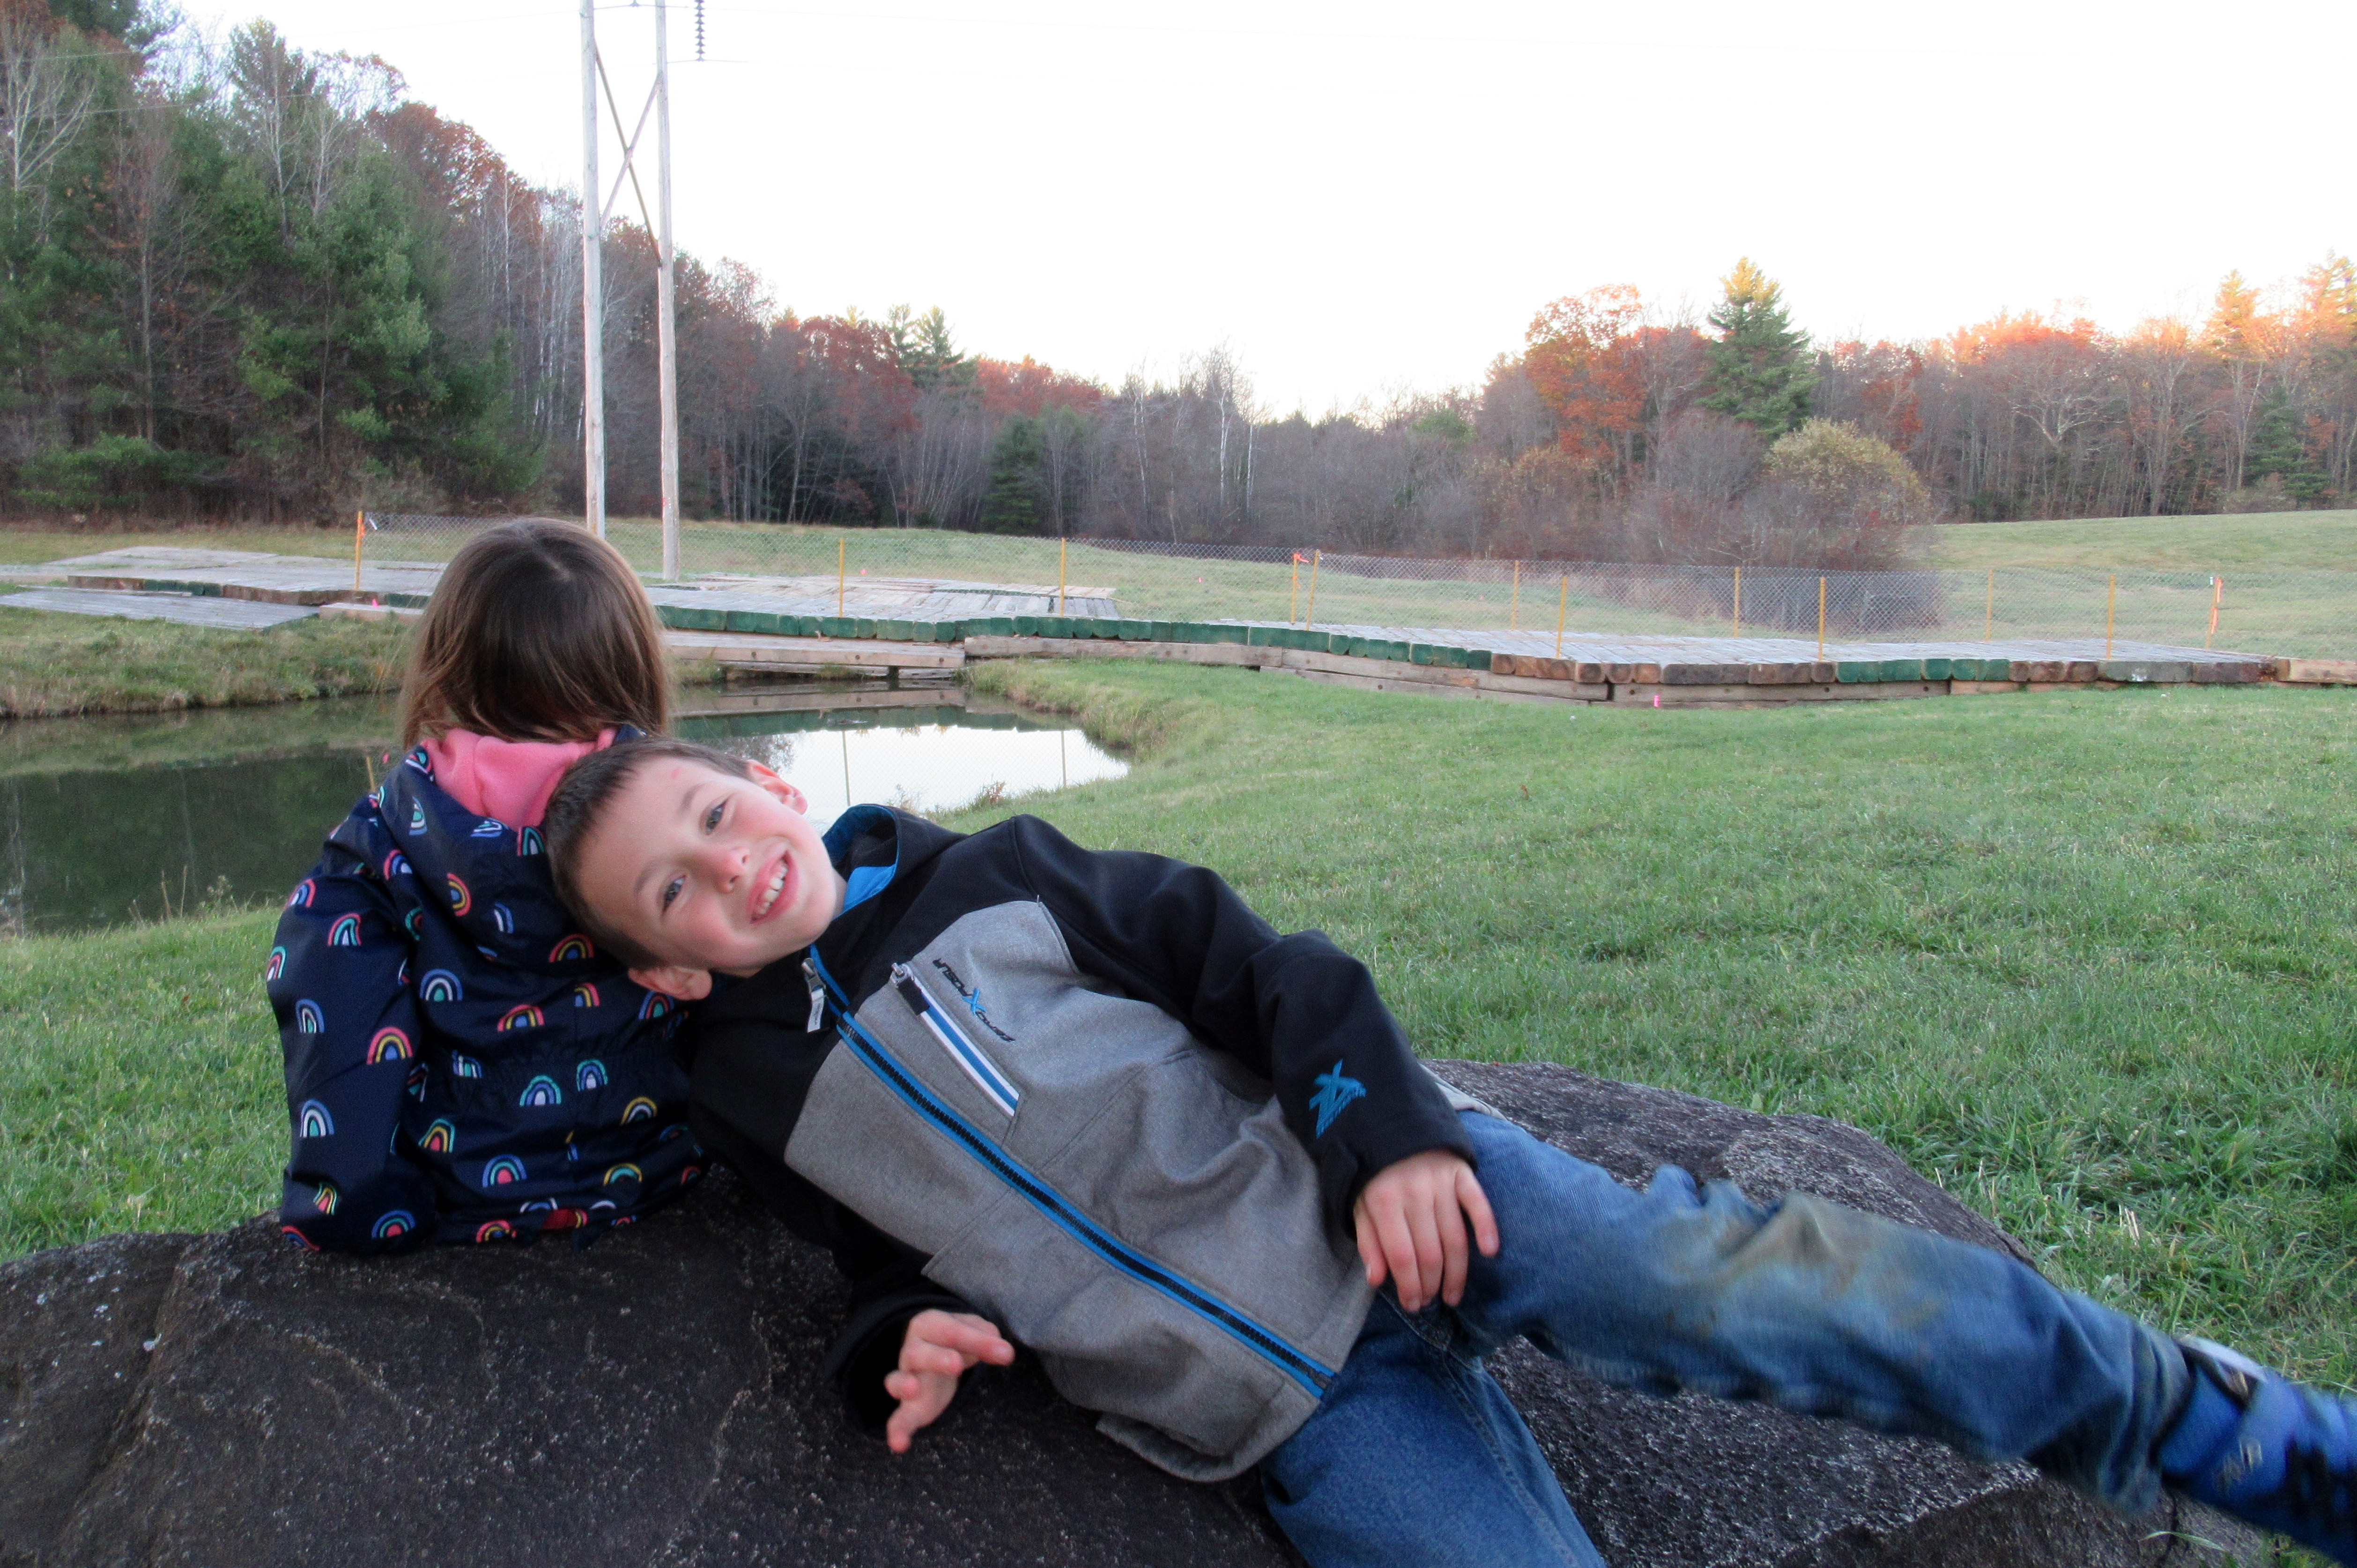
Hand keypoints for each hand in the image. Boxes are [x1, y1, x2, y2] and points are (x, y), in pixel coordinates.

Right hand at [883, 1309, 1014, 1452]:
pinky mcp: (910, 1408)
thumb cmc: (955, 1340)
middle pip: (919, 1353)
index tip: (1006, 1354)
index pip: (952, 1331)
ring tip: (914, 1389)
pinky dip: (897, 1432)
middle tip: (957, 1364)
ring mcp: (907, 1379)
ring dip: (904, 1385)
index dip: (978, 1342)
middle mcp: (912, 1351)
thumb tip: (1003, 1350)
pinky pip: (898, 1419)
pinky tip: (899, 1445)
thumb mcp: (973, 1332)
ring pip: (897, 1380)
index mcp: (929, 1325)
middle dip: (937, 1358)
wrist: (935, 1356)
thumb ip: (987, 1338)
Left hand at [1352, 1150, 1499, 1312]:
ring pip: (1455, 1237)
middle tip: (1431, 1302)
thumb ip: (1368, 1240)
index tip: (1413, 1304)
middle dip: (1431, 1285)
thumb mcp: (1357, 1203)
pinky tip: (1489, 1252)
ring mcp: (1440, 1181)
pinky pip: (1478, 1203)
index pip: (1402, 1255)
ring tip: (1452, 1295)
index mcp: (1384, 1200)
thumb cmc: (1371, 1171)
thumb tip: (1377, 1280)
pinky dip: (1486, 1228)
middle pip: (1430, 1252)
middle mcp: (1414, 1192)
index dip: (1410, 1286)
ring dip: (1457, 1272)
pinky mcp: (1461, 1171)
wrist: (1389, 1120)